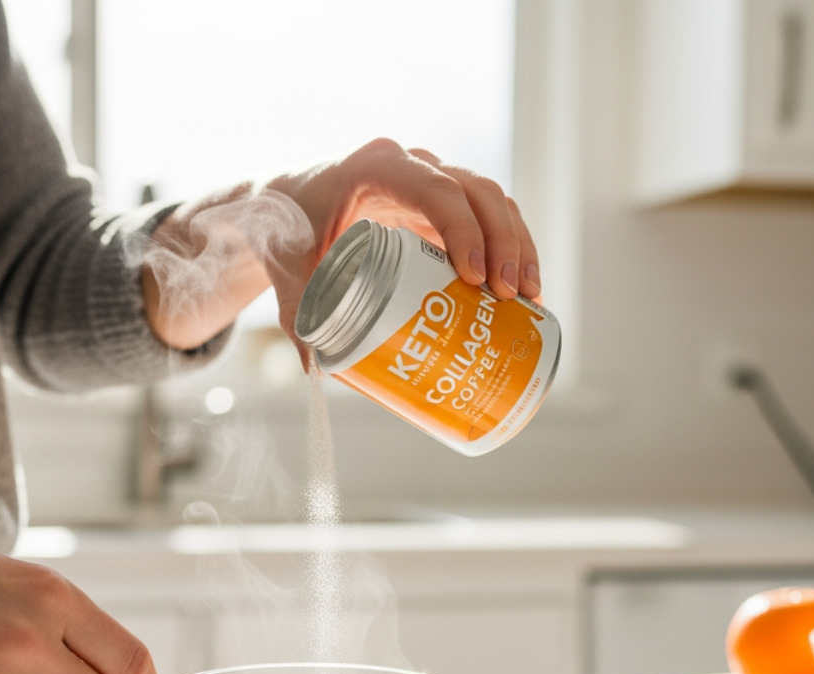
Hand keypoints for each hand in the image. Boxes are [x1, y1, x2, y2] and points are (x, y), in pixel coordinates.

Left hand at [266, 138, 541, 341]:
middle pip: (478, 192)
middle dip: (504, 243)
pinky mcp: (443, 208)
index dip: (463, 228)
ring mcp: (433, 184)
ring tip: (530, 299)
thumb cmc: (287, 226)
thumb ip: (298, 310)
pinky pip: (489, 220)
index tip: (472, 275)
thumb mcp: (288, 263)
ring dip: (519, 247)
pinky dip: (511, 250)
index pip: (436, 188)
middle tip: (509, 296)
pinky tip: (524, 292)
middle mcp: (414, 167)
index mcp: (378, 167)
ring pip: (494, 203)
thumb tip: (317, 368)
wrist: (284, 203)